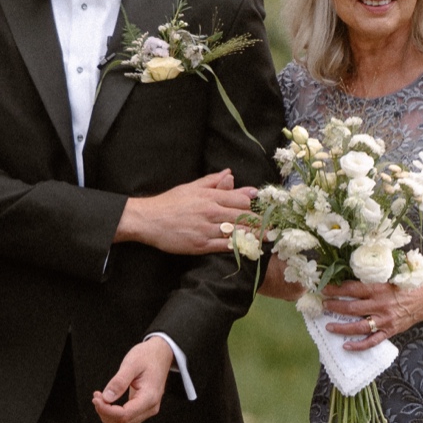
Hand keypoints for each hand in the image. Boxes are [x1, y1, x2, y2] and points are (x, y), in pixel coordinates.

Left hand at [92, 336, 173, 422]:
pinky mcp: (142, 409)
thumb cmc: (147, 356)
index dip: (106, 410)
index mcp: (149, 397)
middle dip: (105, 413)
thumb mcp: (131, 364)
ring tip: (100, 398)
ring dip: (107, 415)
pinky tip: (107, 402)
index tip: (96, 398)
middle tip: (97, 396)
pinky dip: (112, 414)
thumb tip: (106, 398)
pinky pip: (125, 419)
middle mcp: (150, 407)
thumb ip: (119, 382)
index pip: (124, 415)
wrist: (160, 354)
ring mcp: (147, 410)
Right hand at [114, 169, 256, 254]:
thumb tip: (230, 174)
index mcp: (209, 196)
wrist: (148, 220)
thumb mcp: (191, 187)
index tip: (264, 210)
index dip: (253, 206)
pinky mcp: (201, 245)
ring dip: (254, 236)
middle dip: (259, 222)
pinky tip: (249, 248)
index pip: (239, 200)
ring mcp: (207, 229)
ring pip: (237, 232)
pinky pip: (225, 246)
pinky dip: (238, 247)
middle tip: (273, 227)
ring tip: (267, 238)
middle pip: (242, 217)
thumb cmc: (169, 203)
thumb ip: (212, 181)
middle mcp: (211, 212)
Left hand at [323, 277, 422, 350]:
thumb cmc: (407, 285)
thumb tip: (350, 274)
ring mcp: (384, 320)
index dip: (336, 289)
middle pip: (352, 308)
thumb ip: (372, 278)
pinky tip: (346, 346)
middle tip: (324, 305)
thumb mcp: (390, 276)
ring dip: (341, 328)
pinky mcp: (389, 331)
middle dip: (334, 307)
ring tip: (328, 327)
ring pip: (359, 327)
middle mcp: (380, 305)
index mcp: (379, 289)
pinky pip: (372, 342)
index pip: (352, 289)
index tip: (324, 289)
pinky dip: (358, 345)